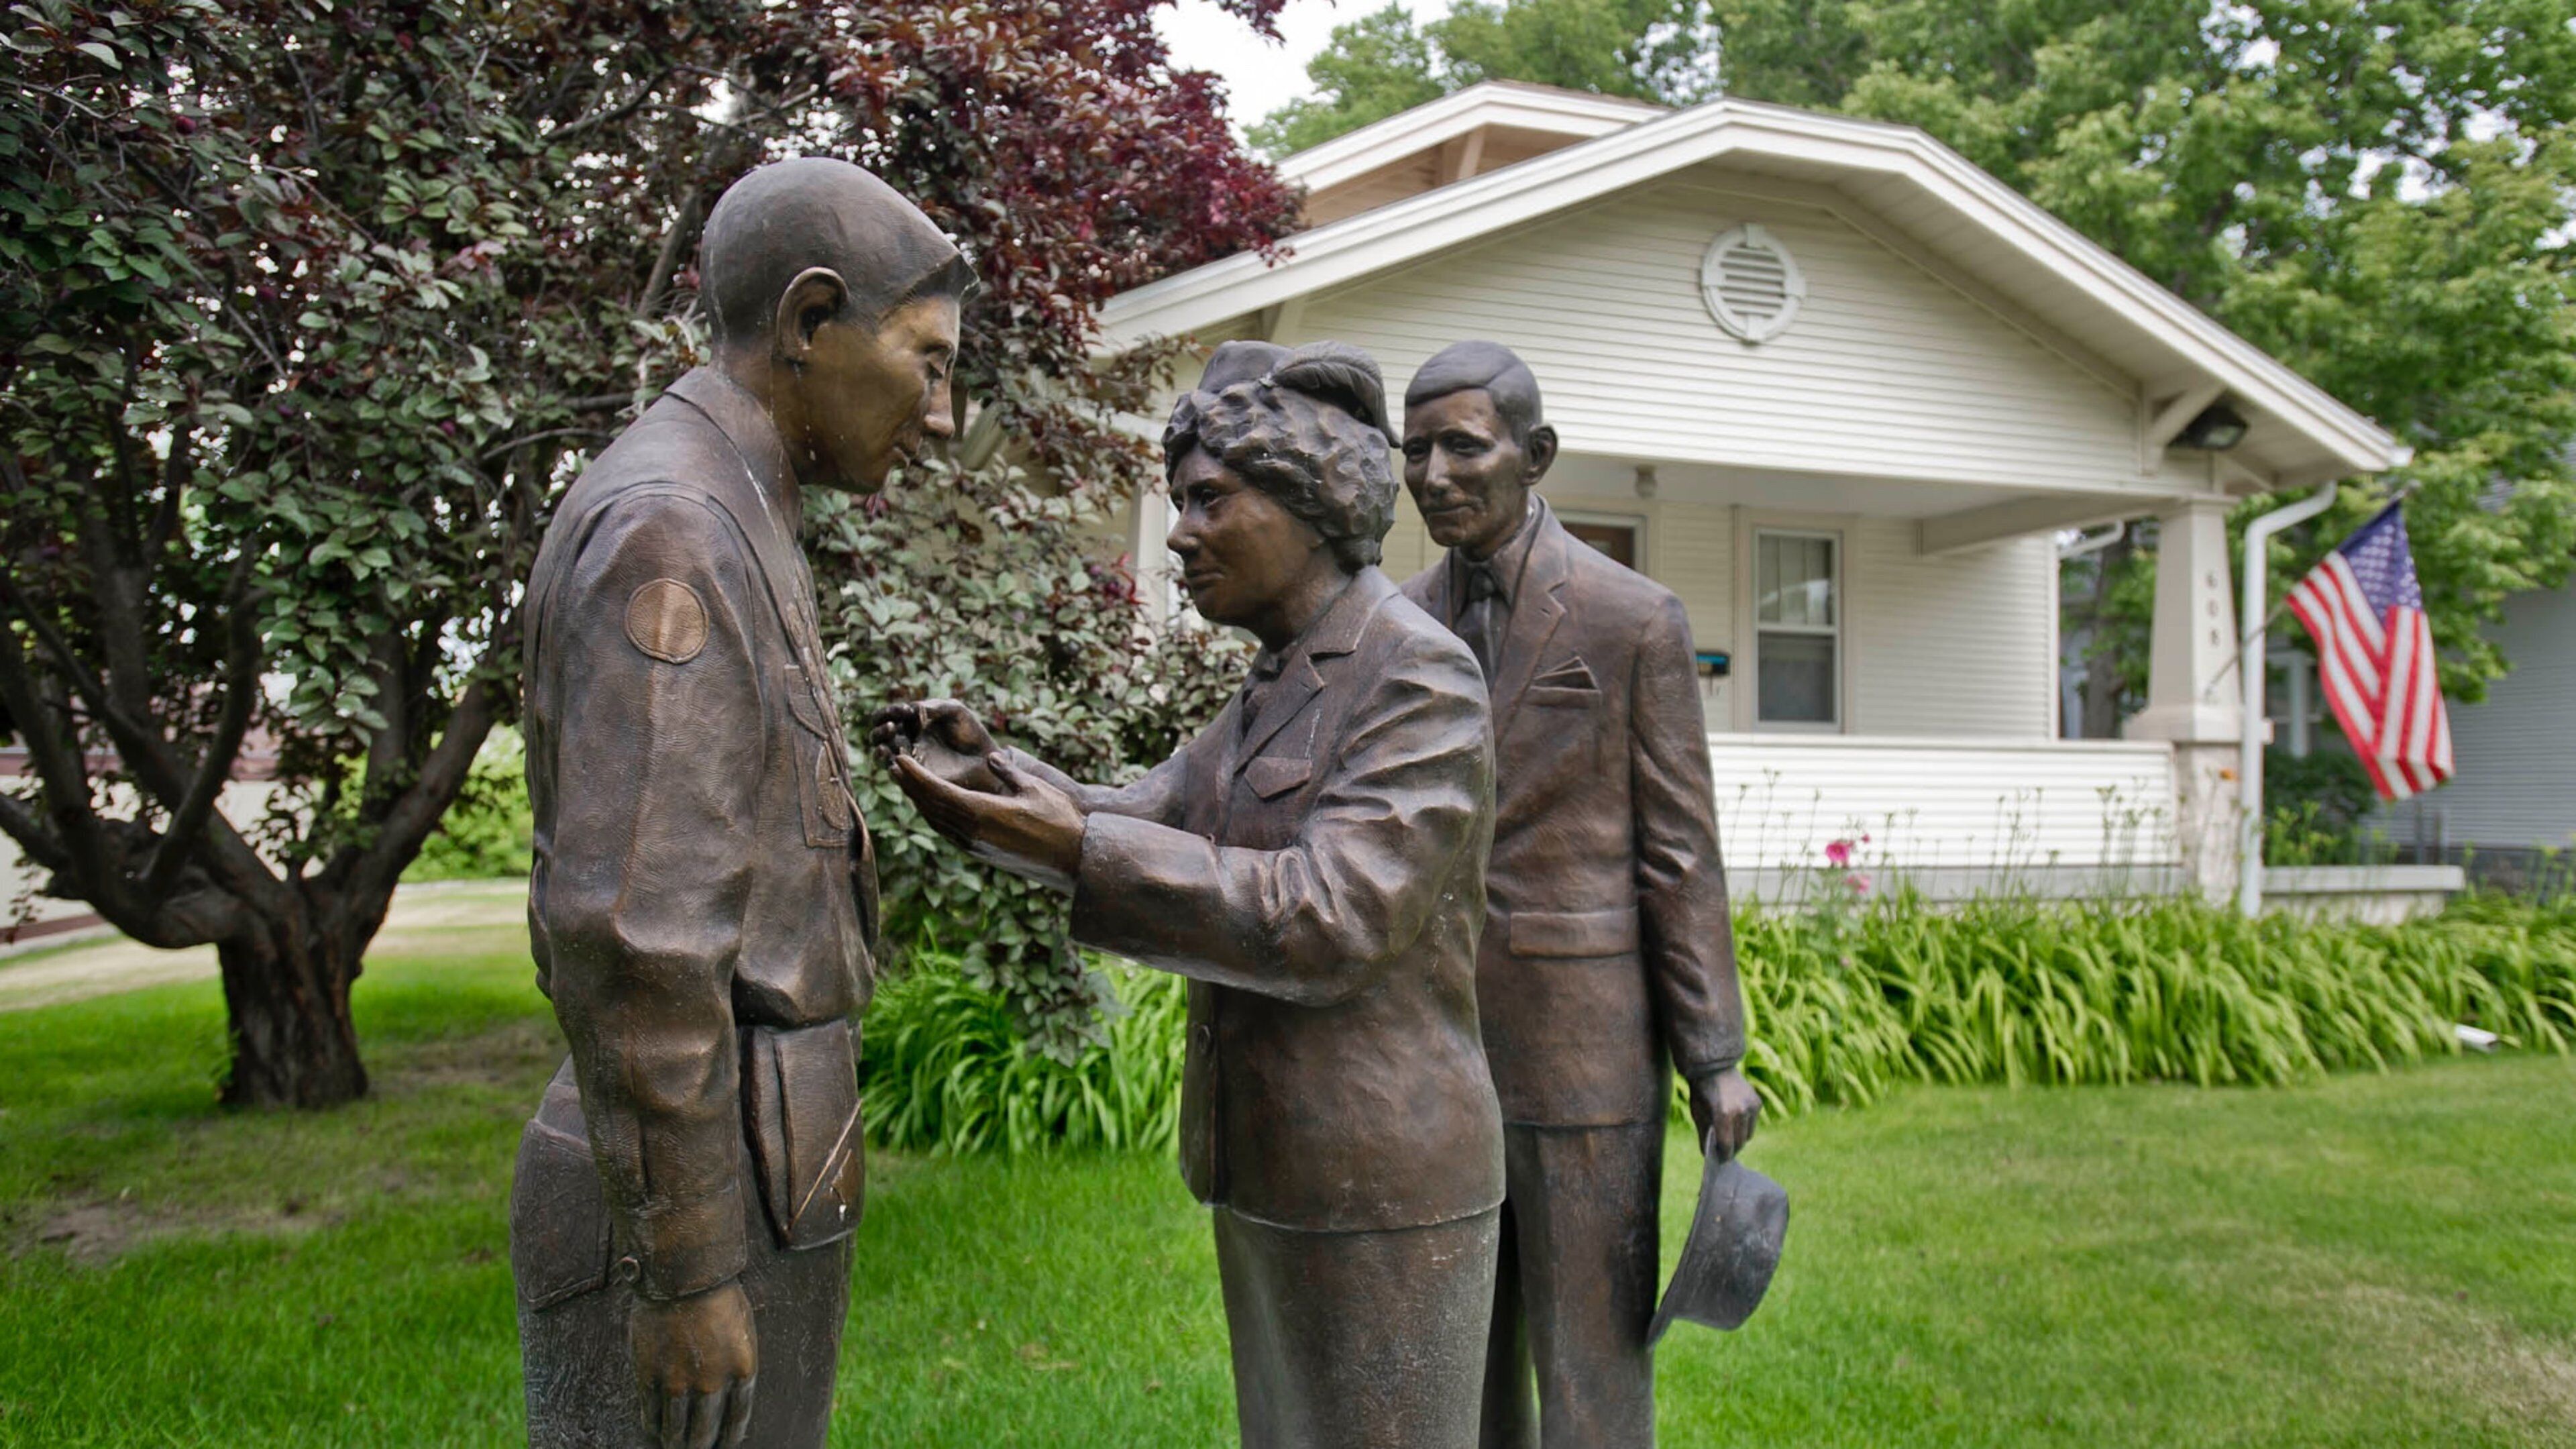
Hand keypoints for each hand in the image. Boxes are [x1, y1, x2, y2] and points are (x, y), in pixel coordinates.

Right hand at [630, 1281, 756, 1448]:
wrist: (684, 1274)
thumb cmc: (718, 1295)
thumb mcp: (743, 1329)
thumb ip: (737, 1363)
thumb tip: (732, 1393)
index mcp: (742, 1370)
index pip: (737, 1420)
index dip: (729, 1438)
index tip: (725, 1446)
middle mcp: (712, 1383)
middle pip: (706, 1430)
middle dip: (701, 1446)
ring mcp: (678, 1381)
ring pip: (676, 1428)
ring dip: (675, 1442)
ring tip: (673, 1448)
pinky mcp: (650, 1375)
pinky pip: (650, 1411)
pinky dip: (651, 1424)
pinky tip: (653, 1429)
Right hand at [867, 699, 1001, 792]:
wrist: (985, 760)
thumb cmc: (972, 733)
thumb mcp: (955, 711)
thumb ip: (935, 706)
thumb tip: (913, 709)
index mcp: (912, 723)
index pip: (888, 715)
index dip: (890, 711)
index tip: (906, 710)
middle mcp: (906, 740)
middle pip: (878, 733)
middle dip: (880, 727)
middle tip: (893, 725)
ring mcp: (909, 759)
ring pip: (881, 752)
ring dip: (879, 745)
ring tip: (888, 741)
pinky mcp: (914, 776)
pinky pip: (893, 771)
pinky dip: (889, 764)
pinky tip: (894, 757)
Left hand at [890, 749, 1085, 891]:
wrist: (1071, 858)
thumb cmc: (1058, 819)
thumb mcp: (1034, 788)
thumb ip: (1009, 772)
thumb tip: (991, 758)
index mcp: (981, 813)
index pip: (937, 792)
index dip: (915, 776)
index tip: (899, 760)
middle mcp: (972, 832)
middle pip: (930, 807)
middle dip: (910, 786)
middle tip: (893, 766)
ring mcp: (974, 845)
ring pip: (936, 821)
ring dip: (919, 801)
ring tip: (906, 783)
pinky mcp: (980, 852)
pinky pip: (948, 831)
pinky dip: (934, 815)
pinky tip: (932, 805)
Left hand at [1688, 1067, 1760, 1161]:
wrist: (1714, 1067)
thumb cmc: (1702, 1092)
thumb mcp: (1698, 1114)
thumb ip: (1704, 1136)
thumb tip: (1709, 1156)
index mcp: (1723, 1115)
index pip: (1727, 1146)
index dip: (1724, 1156)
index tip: (1721, 1161)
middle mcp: (1740, 1111)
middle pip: (1739, 1143)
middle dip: (1731, 1149)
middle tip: (1725, 1151)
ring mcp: (1751, 1107)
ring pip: (1748, 1135)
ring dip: (1739, 1138)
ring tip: (1728, 1135)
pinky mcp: (1757, 1103)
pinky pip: (1752, 1124)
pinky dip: (1744, 1126)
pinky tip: (1735, 1119)